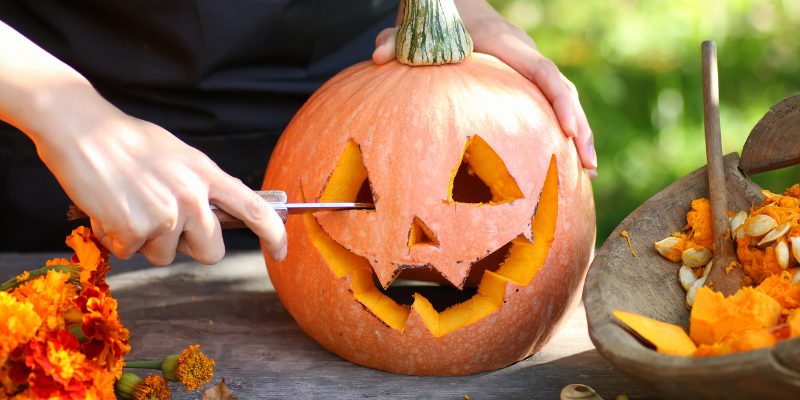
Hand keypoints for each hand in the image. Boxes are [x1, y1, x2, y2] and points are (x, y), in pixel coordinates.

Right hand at [0, 20, 286, 264]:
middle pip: (212, 251)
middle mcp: (192, 196)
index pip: (255, 210)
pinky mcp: (134, 229)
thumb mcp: (179, 157)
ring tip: (129, 204)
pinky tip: (109, 209)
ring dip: (146, 241)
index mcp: (207, 174)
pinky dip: (117, 238)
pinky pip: (132, 253)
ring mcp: (165, 215)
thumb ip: (202, 185)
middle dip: (190, 246)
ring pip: (166, 256)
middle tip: (162, 221)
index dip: (274, 235)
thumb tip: (220, 214)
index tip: (281, 252)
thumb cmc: (127, 141)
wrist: (81, 129)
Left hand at [372, 0, 596, 179]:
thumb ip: (397, 40)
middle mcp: (524, 53)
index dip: (560, 101)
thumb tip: (377, 56)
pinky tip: (561, 161)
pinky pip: (549, 103)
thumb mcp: (414, 27)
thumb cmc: (435, 18)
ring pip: (563, 98)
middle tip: (588, 166)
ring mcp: (527, 65)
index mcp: (505, 43)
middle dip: (579, 127)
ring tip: (587, 174)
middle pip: (563, 90)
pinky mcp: (523, 78)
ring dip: (578, 133)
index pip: (543, 71)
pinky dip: (559, 128)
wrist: (451, 2)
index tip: (569, 130)